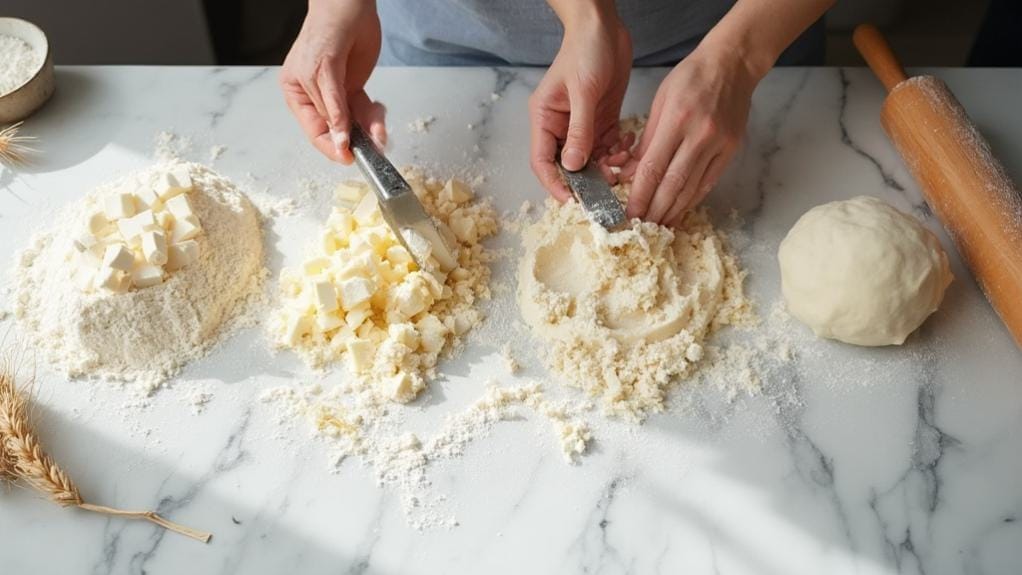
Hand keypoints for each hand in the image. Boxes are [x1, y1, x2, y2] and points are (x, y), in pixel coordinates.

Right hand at [280, 0, 385, 163]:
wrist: (350, 4)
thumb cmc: (328, 28)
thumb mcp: (325, 69)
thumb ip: (332, 106)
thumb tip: (338, 137)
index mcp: (296, 93)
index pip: (313, 130)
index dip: (331, 146)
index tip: (348, 158)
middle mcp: (316, 97)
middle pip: (336, 130)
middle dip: (356, 139)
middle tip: (373, 147)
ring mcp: (337, 94)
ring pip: (354, 123)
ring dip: (369, 130)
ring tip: (381, 132)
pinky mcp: (354, 89)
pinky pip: (365, 112)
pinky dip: (374, 118)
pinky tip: (380, 117)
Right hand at [529, 8, 631, 200]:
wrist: (604, 26)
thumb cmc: (585, 50)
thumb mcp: (583, 91)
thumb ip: (579, 130)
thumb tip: (574, 166)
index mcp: (545, 118)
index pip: (543, 161)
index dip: (555, 184)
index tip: (573, 200)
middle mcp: (561, 125)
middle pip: (569, 165)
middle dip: (588, 177)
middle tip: (609, 183)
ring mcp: (582, 124)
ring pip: (591, 159)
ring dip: (607, 165)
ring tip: (623, 160)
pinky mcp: (601, 119)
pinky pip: (608, 146)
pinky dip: (618, 151)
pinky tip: (628, 143)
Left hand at [623, 42, 758, 225]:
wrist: (732, 64)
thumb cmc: (691, 77)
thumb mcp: (660, 102)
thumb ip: (646, 140)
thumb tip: (629, 174)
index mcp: (677, 120)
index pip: (653, 168)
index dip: (640, 195)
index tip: (630, 213)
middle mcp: (700, 135)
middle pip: (673, 184)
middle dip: (655, 210)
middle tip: (642, 227)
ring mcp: (719, 144)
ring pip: (692, 188)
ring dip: (674, 211)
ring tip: (659, 225)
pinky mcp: (731, 150)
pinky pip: (709, 182)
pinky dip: (693, 199)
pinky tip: (680, 210)